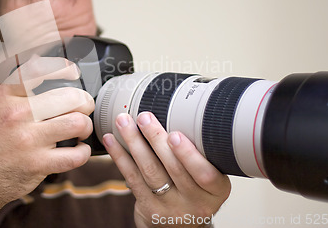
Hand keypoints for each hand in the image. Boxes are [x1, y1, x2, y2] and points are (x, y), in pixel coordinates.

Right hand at [0, 57, 93, 226]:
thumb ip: (14, 85)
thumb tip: (37, 59)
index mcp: (6, 97)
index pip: (38, 71)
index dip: (63, 68)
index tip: (73, 72)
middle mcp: (17, 115)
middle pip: (70, 97)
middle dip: (85, 102)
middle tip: (84, 107)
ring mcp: (28, 141)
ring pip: (78, 123)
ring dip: (86, 126)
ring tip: (81, 129)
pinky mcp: (38, 165)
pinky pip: (76, 155)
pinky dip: (83, 152)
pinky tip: (78, 149)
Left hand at [102, 112, 230, 227]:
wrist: (181, 226)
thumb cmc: (195, 191)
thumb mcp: (208, 177)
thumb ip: (201, 153)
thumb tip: (180, 112)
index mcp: (216, 190)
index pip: (205, 174)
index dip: (189, 155)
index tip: (175, 135)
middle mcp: (195, 202)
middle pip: (173, 168)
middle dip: (155, 139)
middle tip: (144, 117)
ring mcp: (171, 207)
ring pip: (150, 171)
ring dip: (134, 143)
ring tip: (124, 122)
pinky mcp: (148, 208)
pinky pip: (132, 178)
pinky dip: (120, 156)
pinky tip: (112, 140)